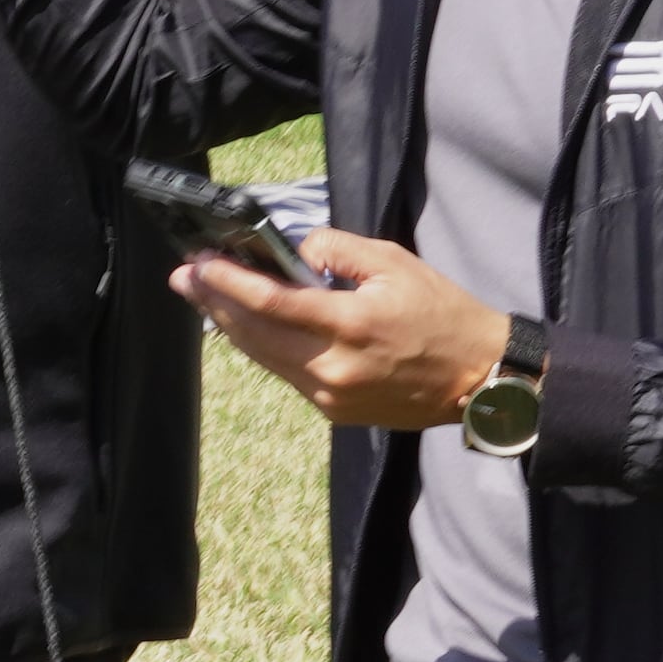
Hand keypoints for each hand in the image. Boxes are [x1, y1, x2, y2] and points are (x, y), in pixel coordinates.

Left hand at [172, 231, 515, 428]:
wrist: (478, 379)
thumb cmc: (442, 314)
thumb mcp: (395, 263)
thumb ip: (337, 250)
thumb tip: (295, 252)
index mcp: (351, 326)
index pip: (271, 303)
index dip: (227, 283)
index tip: (198, 264)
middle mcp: (333, 367)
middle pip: (254, 334)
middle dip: (214, 302)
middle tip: (183, 276)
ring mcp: (330, 395)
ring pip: (264, 357)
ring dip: (230, 325)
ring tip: (204, 296)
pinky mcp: (333, 411)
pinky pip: (285, 373)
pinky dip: (262, 347)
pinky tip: (246, 325)